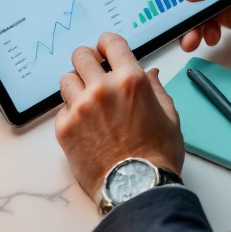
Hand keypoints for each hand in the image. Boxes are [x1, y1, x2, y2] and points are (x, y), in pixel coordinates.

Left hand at [55, 33, 183, 204]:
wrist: (136, 189)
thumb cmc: (157, 157)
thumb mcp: (169, 117)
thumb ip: (157, 89)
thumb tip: (151, 73)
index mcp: (130, 81)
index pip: (110, 42)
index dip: (107, 44)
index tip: (105, 51)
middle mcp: (102, 89)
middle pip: (81, 56)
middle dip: (88, 62)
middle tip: (93, 74)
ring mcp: (80, 108)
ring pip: (66, 79)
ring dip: (76, 86)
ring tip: (88, 102)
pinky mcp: (64, 128)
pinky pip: (61, 109)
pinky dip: (71, 114)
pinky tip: (85, 127)